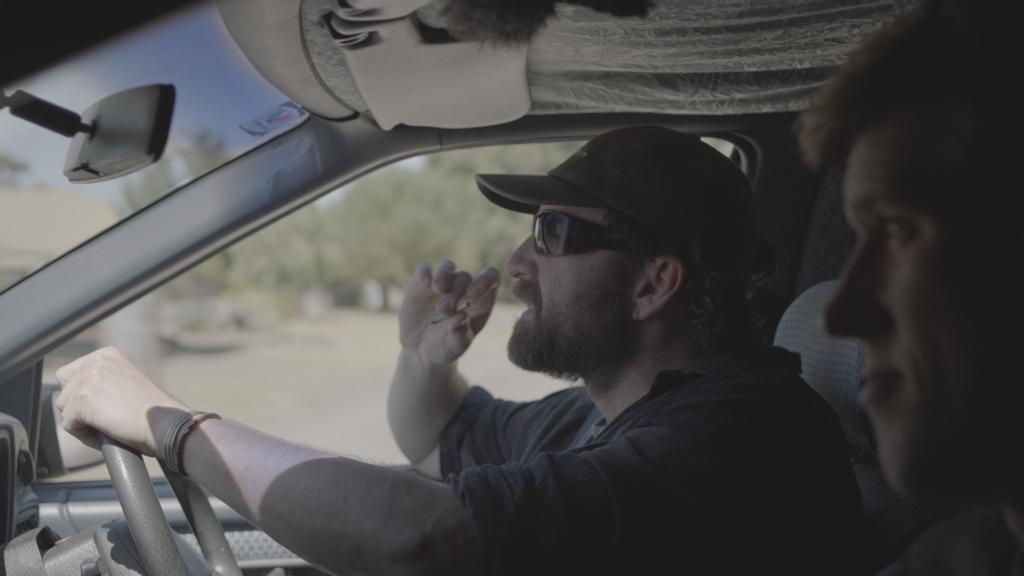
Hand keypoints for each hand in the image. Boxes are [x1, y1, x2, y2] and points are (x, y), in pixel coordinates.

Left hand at [55, 347, 189, 455]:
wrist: (166, 423)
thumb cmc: (152, 412)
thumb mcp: (126, 384)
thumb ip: (103, 381)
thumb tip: (75, 397)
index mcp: (106, 354)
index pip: (70, 375)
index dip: (82, 397)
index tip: (105, 408)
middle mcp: (95, 361)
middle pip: (64, 392)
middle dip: (79, 410)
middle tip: (107, 419)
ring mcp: (87, 378)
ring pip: (65, 410)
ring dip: (83, 424)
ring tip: (110, 427)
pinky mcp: (82, 400)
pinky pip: (69, 426)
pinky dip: (86, 437)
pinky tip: (109, 434)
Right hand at [399, 261, 499, 365]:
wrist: (419, 350)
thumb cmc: (445, 348)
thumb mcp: (453, 348)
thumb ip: (460, 337)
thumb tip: (461, 317)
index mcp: (479, 302)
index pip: (491, 279)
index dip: (484, 281)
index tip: (471, 295)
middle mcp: (462, 289)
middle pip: (465, 277)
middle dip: (456, 291)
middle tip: (444, 309)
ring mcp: (442, 284)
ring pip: (447, 267)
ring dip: (443, 276)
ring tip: (437, 290)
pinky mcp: (421, 284)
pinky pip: (424, 268)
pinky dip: (425, 272)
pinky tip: (424, 283)